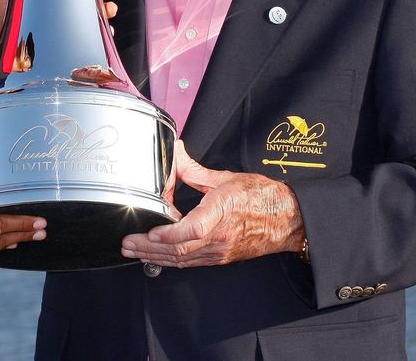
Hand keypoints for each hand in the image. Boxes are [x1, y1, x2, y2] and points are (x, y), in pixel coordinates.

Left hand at [121, 141, 303, 267]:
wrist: (288, 219)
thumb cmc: (262, 197)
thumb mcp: (228, 178)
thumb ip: (196, 171)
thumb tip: (177, 152)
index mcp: (222, 212)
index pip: (194, 229)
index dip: (170, 234)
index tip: (152, 231)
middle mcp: (219, 236)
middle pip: (180, 249)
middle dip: (149, 248)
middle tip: (127, 244)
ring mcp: (219, 250)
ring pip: (182, 259)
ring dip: (155, 256)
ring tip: (133, 251)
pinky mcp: (220, 257)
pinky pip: (191, 262)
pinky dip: (170, 260)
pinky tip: (155, 257)